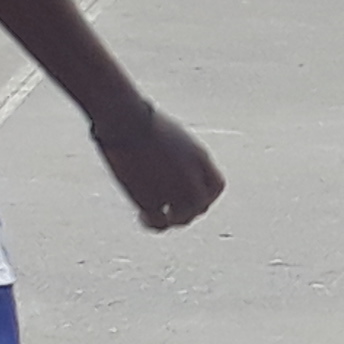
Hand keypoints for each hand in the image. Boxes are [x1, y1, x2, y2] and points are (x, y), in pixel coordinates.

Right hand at [91, 104, 222, 229]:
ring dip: (173, 219)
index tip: (195, 196)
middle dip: (190, 209)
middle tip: (173, 209)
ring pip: (183, 218)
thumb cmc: (143, 120)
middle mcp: (192, 178)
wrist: (127, 123)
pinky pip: (159, 223)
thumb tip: (173, 165)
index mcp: (200, 158)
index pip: (216, 186)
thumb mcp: (172, 135)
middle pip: (201, 205)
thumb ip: (181, 155)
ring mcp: (174, 191)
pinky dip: (153, 223)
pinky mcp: (152, 200)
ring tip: (160, 215)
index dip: (208, 195)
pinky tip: (143, 217)